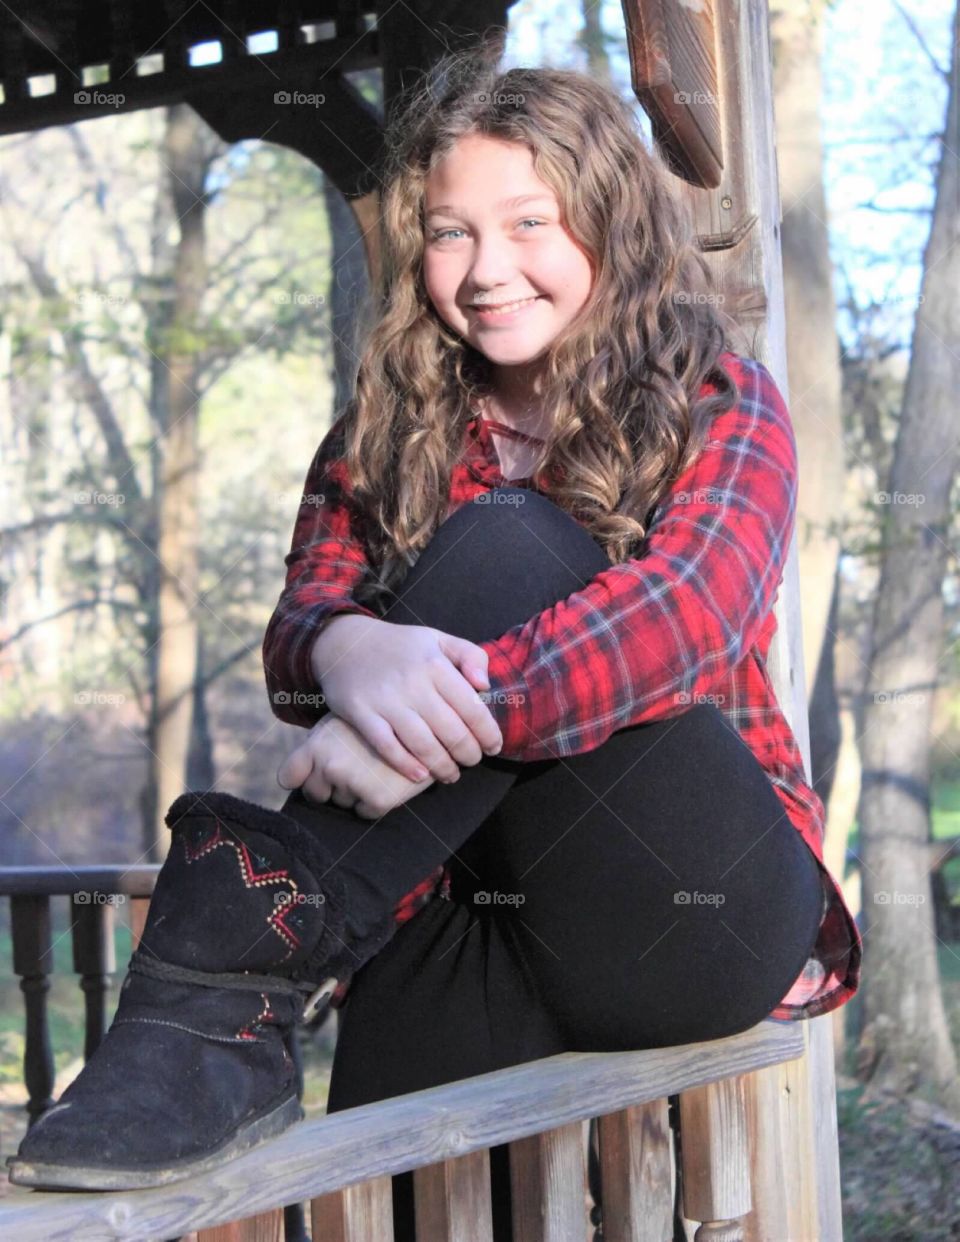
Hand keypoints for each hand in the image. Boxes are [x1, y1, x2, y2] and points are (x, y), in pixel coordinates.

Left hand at [276, 713, 434, 818]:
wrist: (427, 719)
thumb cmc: (380, 719)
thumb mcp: (341, 722)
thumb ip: (315, 749)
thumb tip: (289, 781)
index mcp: (317, 743)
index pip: (289, 777)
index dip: (300, 778)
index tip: (311, 776)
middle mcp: (329, 764)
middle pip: (316, 793)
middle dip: (332, 785)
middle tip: (357, 766)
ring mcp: (352, 783)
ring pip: (343, 803)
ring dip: (356, 792)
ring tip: (376, 768)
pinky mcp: (377, 798)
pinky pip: (365, 812)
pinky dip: (376, 802)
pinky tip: (388, 778)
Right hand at [310, 615, 503, 783]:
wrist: (345, 643)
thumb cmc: (399, 646)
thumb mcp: (438, 639)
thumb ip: (470, 655)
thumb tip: (484, 686)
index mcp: (435, 664)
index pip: (471, 707)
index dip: (487, 733)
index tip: (493, 747)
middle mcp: (412, 682)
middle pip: (450, 730)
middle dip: (468, 753)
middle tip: (472, 761)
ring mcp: (385, 700)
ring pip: (422, 744)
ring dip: (442, 766)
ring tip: (451, 774)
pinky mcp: (361, 713)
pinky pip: (387, 746)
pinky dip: (405, 764)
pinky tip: (420, 776)